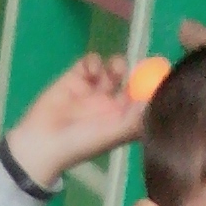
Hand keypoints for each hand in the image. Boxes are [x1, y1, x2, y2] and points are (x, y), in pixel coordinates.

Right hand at [3, 55, 145, 187]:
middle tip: (141, 66)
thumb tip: (157, 98)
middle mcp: (112, 104)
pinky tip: (91, 71)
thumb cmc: (81, 143)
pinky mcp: (76, 77)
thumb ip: (135, 118)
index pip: (145, 100)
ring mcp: (94, 89)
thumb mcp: (113, 134)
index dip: (154, 87)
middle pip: (132, 80)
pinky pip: (91, 62)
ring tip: (113, 71)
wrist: (42, 142)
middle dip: (138, 71)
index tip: (162, 74)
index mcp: (124, 119)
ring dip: (117, 65)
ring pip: (114, 68)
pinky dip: (94, 62)